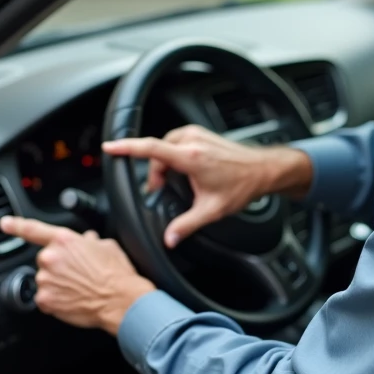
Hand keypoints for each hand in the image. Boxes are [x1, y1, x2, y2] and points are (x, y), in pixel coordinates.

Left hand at [0, 216, 155, 334]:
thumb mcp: (106, 246)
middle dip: (58, 265)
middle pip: (45, 259)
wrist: (120, 300)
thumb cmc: (117, 273)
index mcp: (64, 240)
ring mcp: (46, 280)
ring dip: (57, 283)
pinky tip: (73, 299)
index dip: (16, 225)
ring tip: (79, 288)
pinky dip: (56, 300)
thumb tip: (87, 240)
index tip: (4, 224)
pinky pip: (45, 299)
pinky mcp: (45, 300)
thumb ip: (89, 241)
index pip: (33, 230)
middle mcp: (51, 258)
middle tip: (78, 274)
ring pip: (45, 280)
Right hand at [102, 124, 311, 247]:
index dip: (127, 147)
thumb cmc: (242, 186)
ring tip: (173, 181)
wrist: (263, 170)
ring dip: (164, 163)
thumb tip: (170, 239)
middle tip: (162, 190)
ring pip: (165, 146)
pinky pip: (176, 142)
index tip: (109, 147)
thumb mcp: (212, 210)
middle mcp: (192, 141)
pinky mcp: (201, 134)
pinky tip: (182, 170)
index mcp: (191, 157)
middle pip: (156, 152)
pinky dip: (173, 155)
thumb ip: (187, 225)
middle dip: (155, 172)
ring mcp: (197, 134)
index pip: (151, 149)